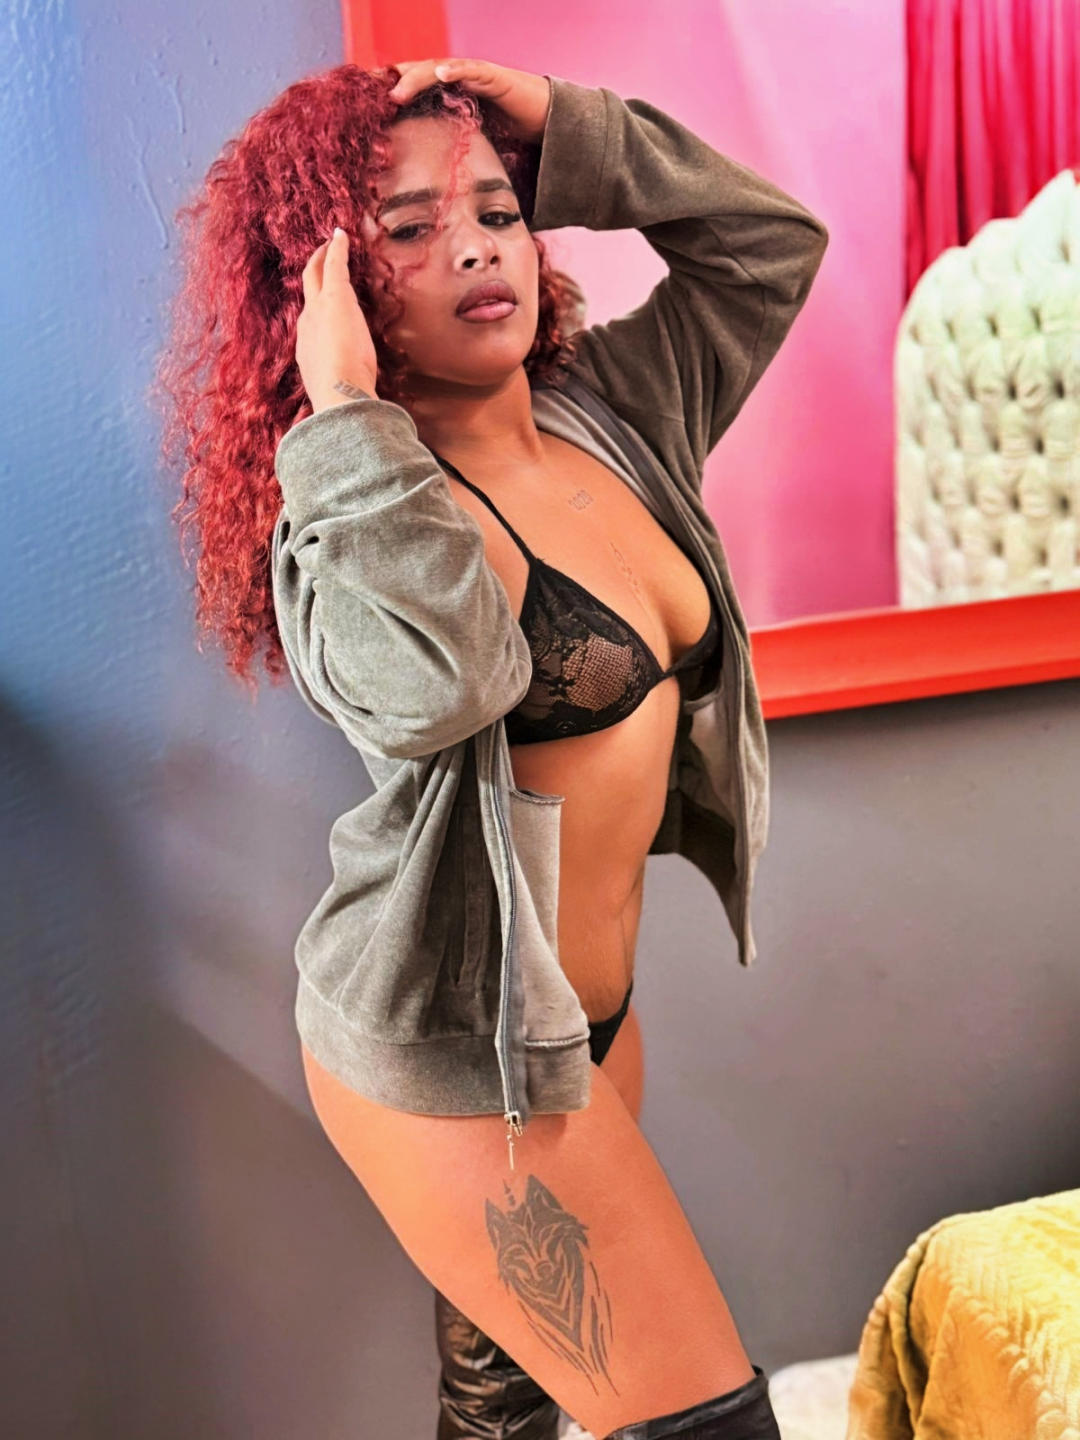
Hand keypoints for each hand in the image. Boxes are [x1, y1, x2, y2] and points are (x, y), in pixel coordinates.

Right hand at [295, 228, 378, 413]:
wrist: (337, 391)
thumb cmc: (340, 398)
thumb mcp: (337, 392)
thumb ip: (340, 392)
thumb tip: (352, 407)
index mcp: (307, 347)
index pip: (311, 322)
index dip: (316, 310)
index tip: (320, 303)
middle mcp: (307, 323)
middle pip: (306, 291)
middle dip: (312, 272)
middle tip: (318, 257)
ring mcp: (318, 308)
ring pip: (317, 274)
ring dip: (324, 258)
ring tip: (330, 244)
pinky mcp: (335, 295)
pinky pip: (334, 264)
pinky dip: (337, 248)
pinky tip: (341, 235)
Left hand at [378, 58, 551, 144]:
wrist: (551, 127)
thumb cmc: (514, 142)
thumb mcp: (473, 153)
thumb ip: (452, 161)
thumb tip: (429, 196)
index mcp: (448, 99)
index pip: (412, 91)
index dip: (388, 95)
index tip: (363, 108)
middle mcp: (458, 83)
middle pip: (416, 75)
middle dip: (391, 82)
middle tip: (366, 96)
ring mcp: (475, 77)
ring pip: (438, 69)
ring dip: (415, 79)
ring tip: (396, 91)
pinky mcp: (496, 77)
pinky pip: (473, 70)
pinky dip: (456, 70)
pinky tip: (441, 74)